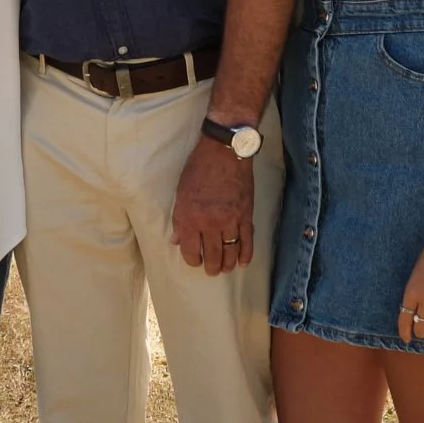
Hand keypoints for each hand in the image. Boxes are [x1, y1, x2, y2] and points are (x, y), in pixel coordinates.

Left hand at [171, 137, 255, 275]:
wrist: (224, 152)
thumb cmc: (198, 168)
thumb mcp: (181, 193)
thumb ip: (179, 219)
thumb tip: (176, 240)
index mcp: (190, 217)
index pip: (191, 251)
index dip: (192, 260)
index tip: (195, 261)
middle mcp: (209, 223)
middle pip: (213, 256)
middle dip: (211, 267)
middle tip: (211, 271)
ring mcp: (230, 220)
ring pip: (230, 252)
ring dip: (227, 264)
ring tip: (225, 268)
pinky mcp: (246, 215)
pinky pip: (247, 241)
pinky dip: (245, 254)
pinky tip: (242, 262)